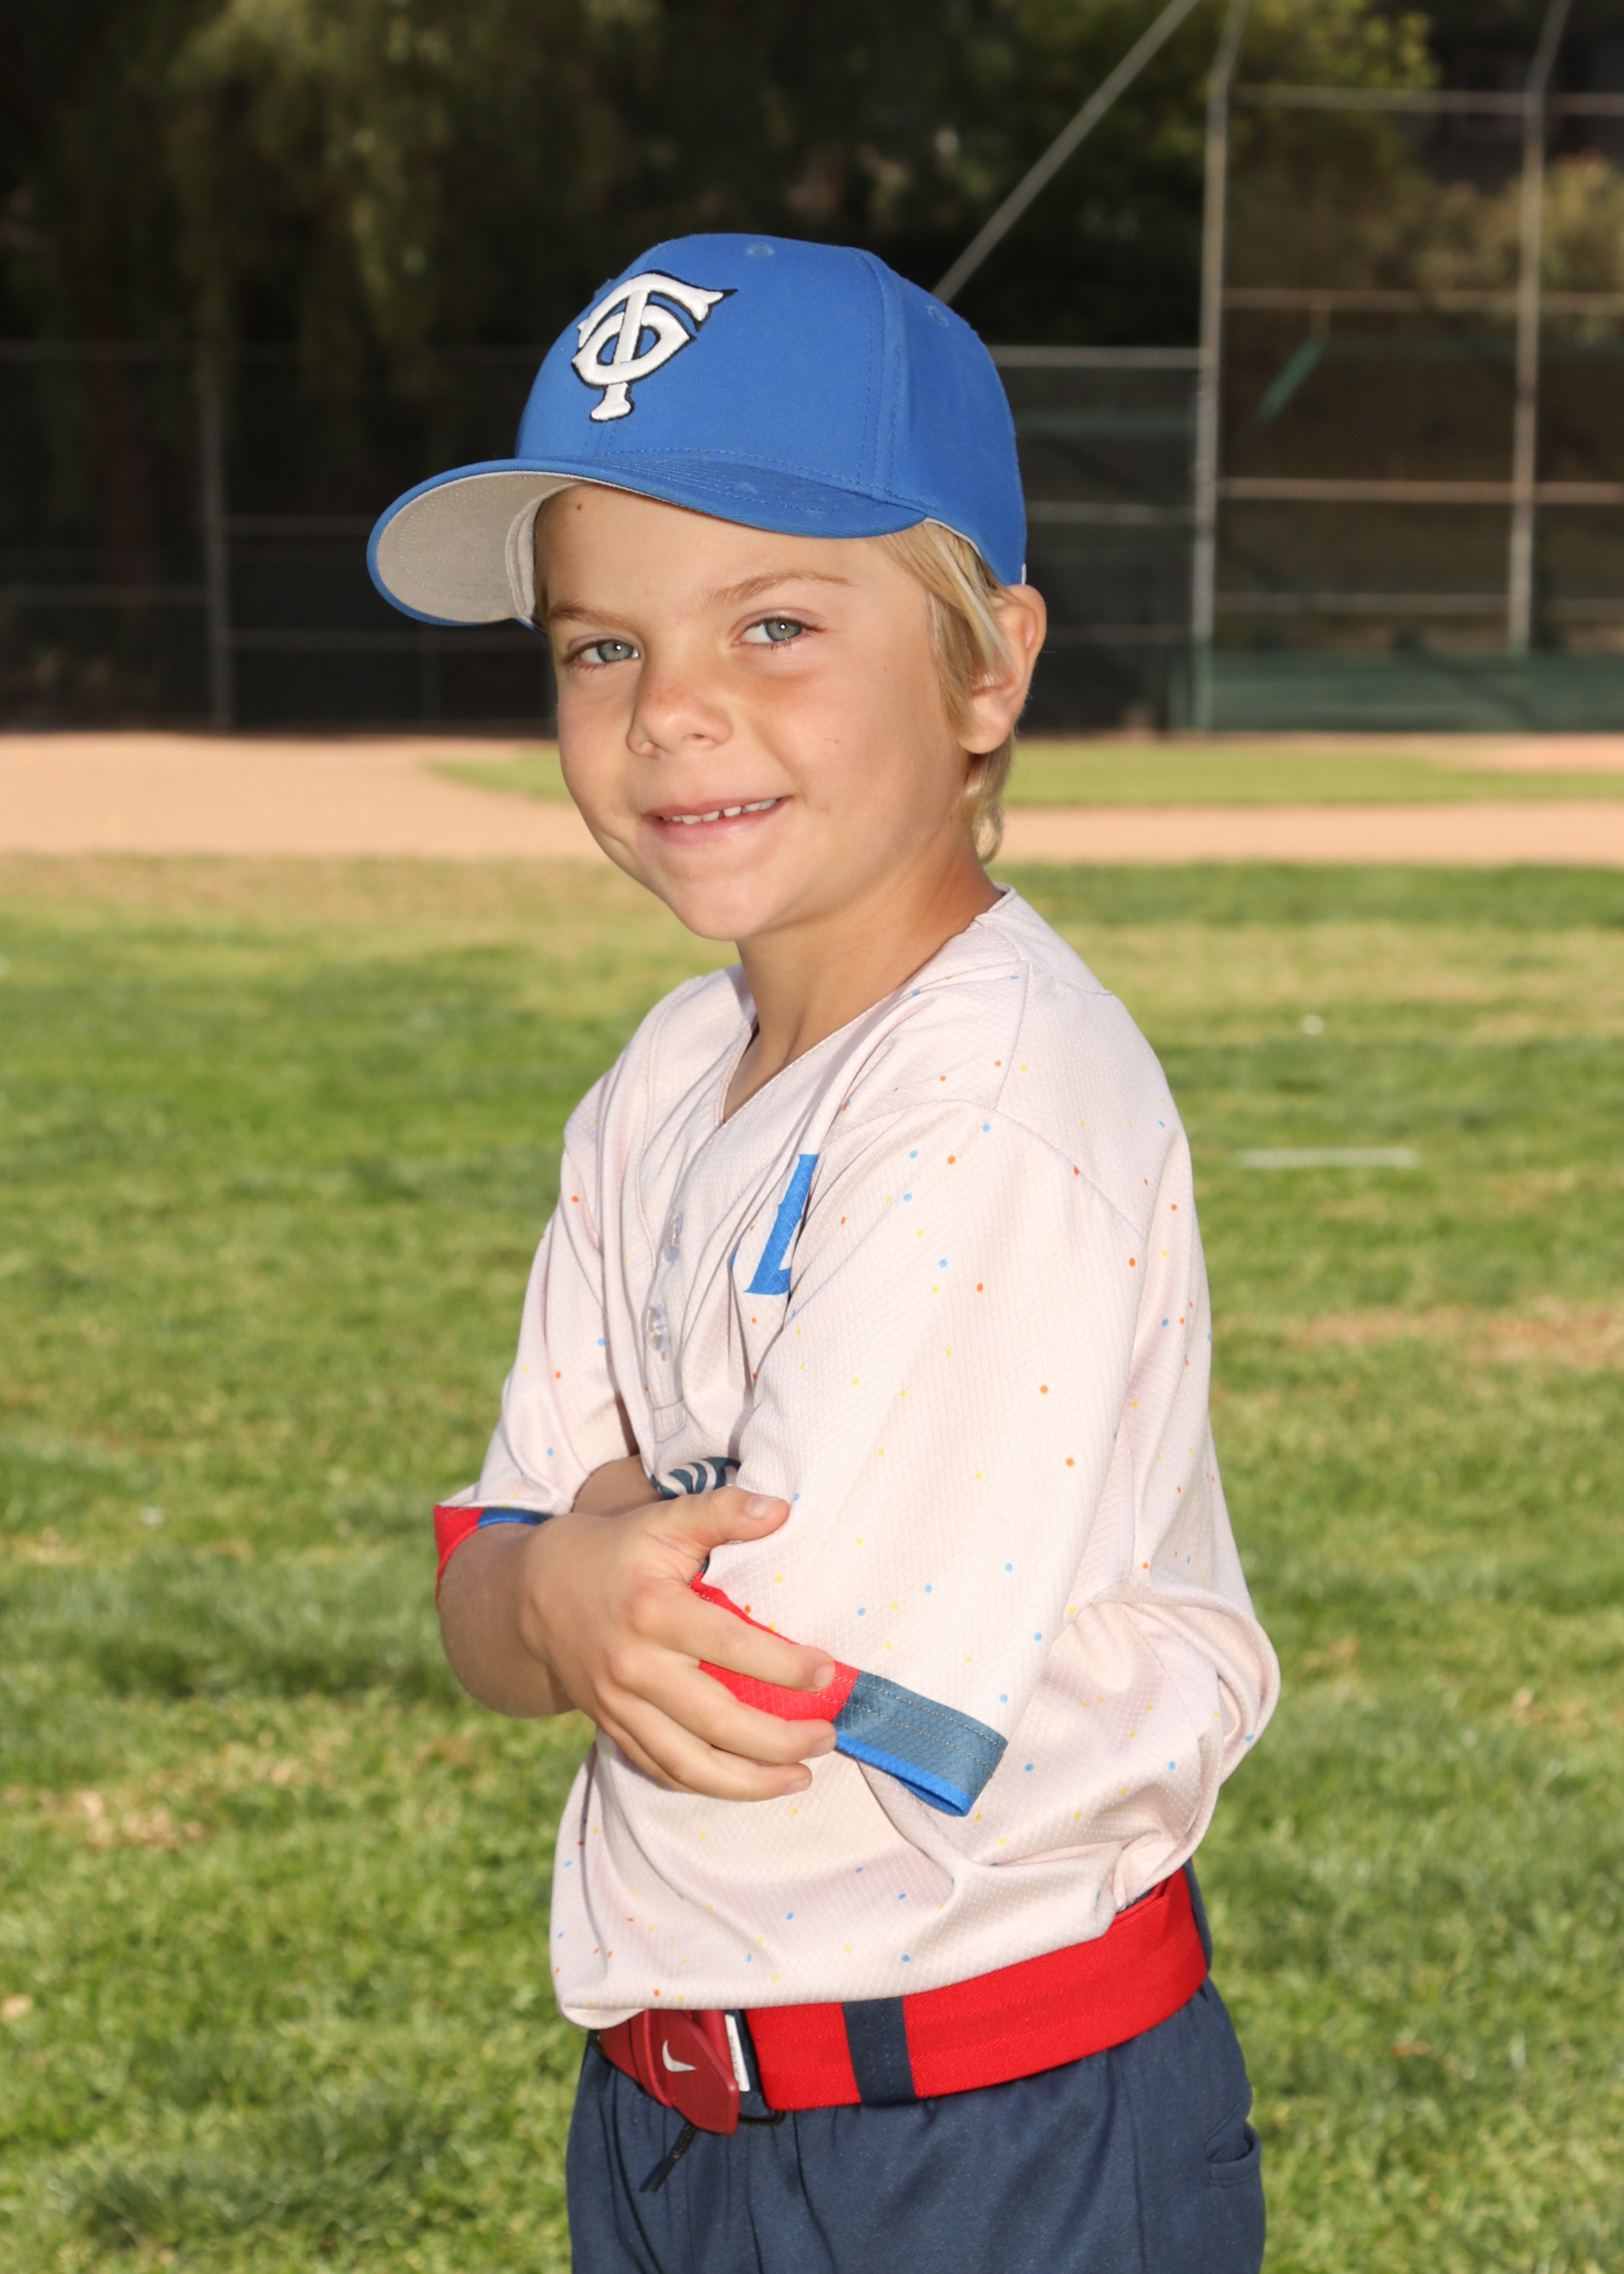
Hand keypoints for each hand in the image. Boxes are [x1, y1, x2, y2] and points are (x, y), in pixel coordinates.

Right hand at [519, 1486, 838, 1799]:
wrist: (532, 1594)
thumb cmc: (614, 1552)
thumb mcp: (663, 1520)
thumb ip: (721, 1511)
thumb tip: (780, 1509)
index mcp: (653, 1612)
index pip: (729, 1646)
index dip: (784, 1665)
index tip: (827, 1672)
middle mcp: (634, 1668)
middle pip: (715, 1722)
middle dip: (778, 1740)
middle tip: (827, 1737)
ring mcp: (619, 1707)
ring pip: (688, 1765)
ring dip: (749, 1782)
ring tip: (800, 1776)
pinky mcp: (611, 1728)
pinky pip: (662, 1771)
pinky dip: (707, 1786)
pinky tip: (748, 1783)